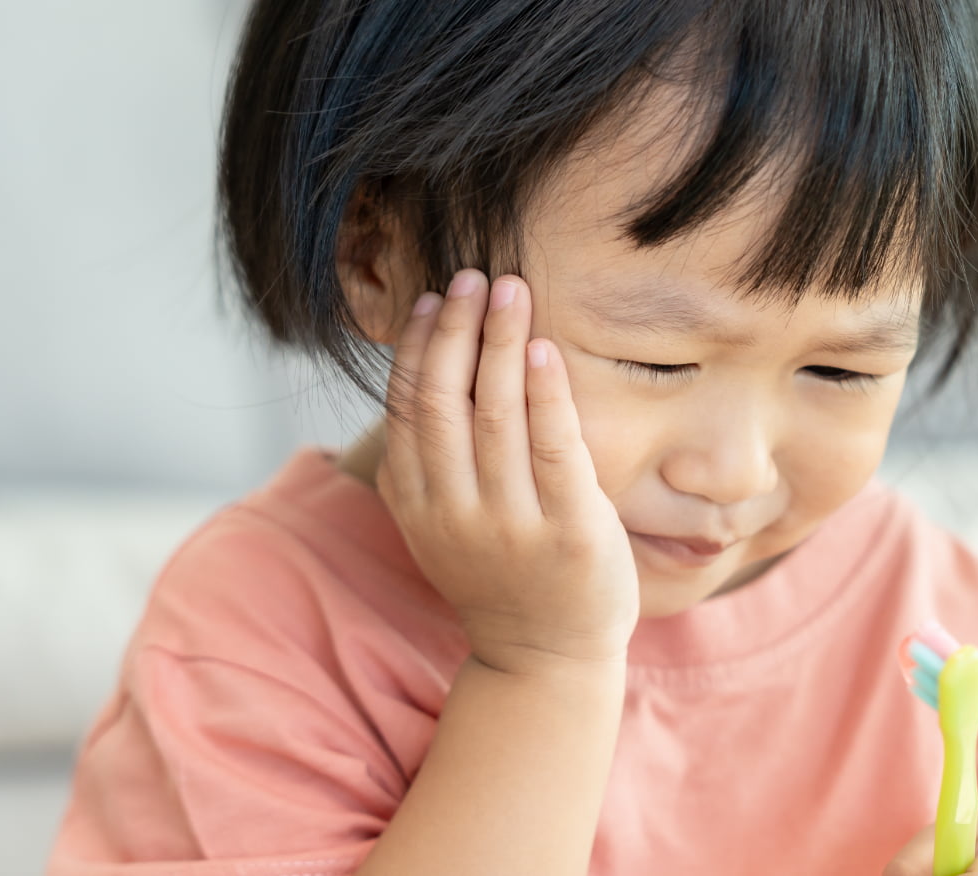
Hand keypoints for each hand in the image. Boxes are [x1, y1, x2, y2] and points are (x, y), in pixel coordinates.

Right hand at [377, 269, 639, 674]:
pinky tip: (545, 349)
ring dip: (500, 343)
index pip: (407, 409)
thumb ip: (431, 464)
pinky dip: (546, 392)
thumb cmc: (503, 575)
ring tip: (510, 290)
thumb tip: (425, 373)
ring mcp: (512, 525)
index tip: (435, 299)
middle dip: (457, 331)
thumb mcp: (444, 524)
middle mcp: (456, 513)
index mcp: (420, 505)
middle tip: (474, 275)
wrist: (546, 658)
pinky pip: (554, 448)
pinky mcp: (569, 532)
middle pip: (444, 401)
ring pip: (496, 415)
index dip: (419, 348)